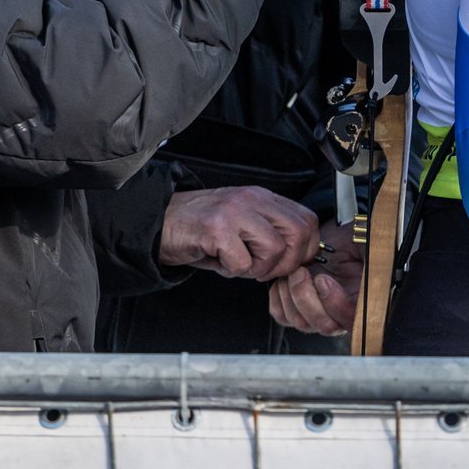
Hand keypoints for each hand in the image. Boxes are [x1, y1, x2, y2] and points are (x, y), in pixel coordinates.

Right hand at [156, 187, 319, 280]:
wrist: (161, 222)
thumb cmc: (203, 229)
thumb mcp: (244, 223)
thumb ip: (271, 233)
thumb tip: (299, 259)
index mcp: (263, 198)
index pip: (307, 220)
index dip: (306, 249)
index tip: (289, 264)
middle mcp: (252, 199)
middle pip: (299, 233)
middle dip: (287, 263)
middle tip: (265, 270)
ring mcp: (235, 211)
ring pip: (275, 248)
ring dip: (260, 269)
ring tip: (241, 265)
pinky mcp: (216, 228)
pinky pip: (242, 262)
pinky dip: (234, 271)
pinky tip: (221, 262)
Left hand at [267, 221, 362, 336]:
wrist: (337, 233)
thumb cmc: (356, 238)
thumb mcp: (372, 247)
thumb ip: (376, 265)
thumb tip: (373, 277)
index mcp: (364, 302)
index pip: (351, 320)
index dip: (335, 304)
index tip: (323, 279)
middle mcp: (341, 312)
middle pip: (325, 326)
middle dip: (308, 300)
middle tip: (302, 273)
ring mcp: (319, 310)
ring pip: (302, 323)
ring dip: (293, 297)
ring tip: (294, 272)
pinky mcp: (298, 306)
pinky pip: (284, 316)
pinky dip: (279, 300)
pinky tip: (284, 281)